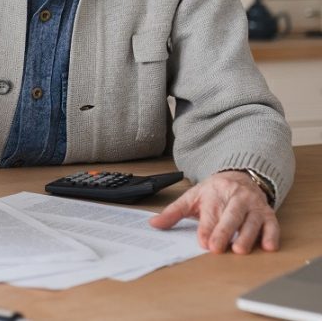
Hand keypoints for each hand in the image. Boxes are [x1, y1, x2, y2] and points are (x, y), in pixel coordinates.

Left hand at [149, 171, 278, 253]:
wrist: (241, 176)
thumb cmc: (215, 192)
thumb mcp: (192, 198)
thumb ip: (173, 212)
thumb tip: (153, 224)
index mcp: (215, 193)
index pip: (211, 213)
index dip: (207, 228)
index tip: (203, 241)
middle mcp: (236, 198)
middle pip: (231, 216)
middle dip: (224, 232)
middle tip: (217, 248)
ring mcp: (254, 206)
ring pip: (252, 221)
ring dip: (247, 236)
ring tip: (240, 249)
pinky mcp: (268, 214)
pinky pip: (272, 224)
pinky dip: (271, 235)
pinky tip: (268, 246)